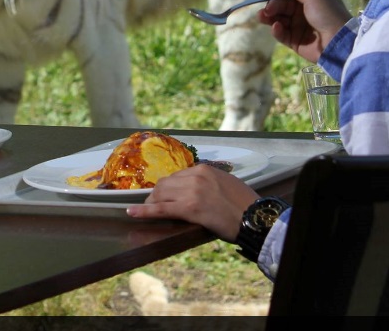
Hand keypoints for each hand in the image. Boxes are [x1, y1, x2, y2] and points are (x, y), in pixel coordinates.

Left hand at [126, 164, 259, 240]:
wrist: (255, 218)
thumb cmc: (244, 204)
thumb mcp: (225, 183)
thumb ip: (207, 182)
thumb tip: (194, 189)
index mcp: (203, 169)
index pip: (176, 176)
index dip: (168, 188)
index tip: (164, 195)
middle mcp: (195, 176)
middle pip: (165, 184)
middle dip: (157, 195)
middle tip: (153, 205)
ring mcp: (190, 191)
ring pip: (161, 195)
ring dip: (152, 203)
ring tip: (146, 211)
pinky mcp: (188, 208)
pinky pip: (160, 209)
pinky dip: (144, 211)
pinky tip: (132, 212)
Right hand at [257, 0, 351, 62]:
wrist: (339, 41)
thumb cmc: (328, 14)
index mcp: (309, 0)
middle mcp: (303, 13)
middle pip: (281, 6)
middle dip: (272, 5)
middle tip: (267, 9)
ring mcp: (299, 27)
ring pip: (278, 20)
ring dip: (269, 17)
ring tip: (262, 16)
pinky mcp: (295, 42)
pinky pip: (282, 34)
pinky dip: (276, 30)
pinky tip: (276, 27)